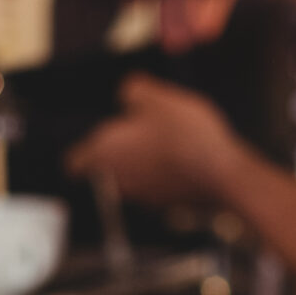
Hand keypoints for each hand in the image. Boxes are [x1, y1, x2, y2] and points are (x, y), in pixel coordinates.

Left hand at [65, 75, 251, 209]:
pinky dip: (163, 177)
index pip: (74, 161)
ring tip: (166, 145)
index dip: (83, 149)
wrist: (221, 174)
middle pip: (105, 168)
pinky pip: (155, 188)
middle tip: (140, 133)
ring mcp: (140, 196)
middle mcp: (115, 180)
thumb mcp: (157, 97)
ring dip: (142, 164)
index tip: (95, 140)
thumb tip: (126, 91)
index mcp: (103, 152)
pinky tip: (182, 161)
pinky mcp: (164, 205)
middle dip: (119, 153)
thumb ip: (132, 90)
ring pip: (131, 178)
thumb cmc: (184, 136)